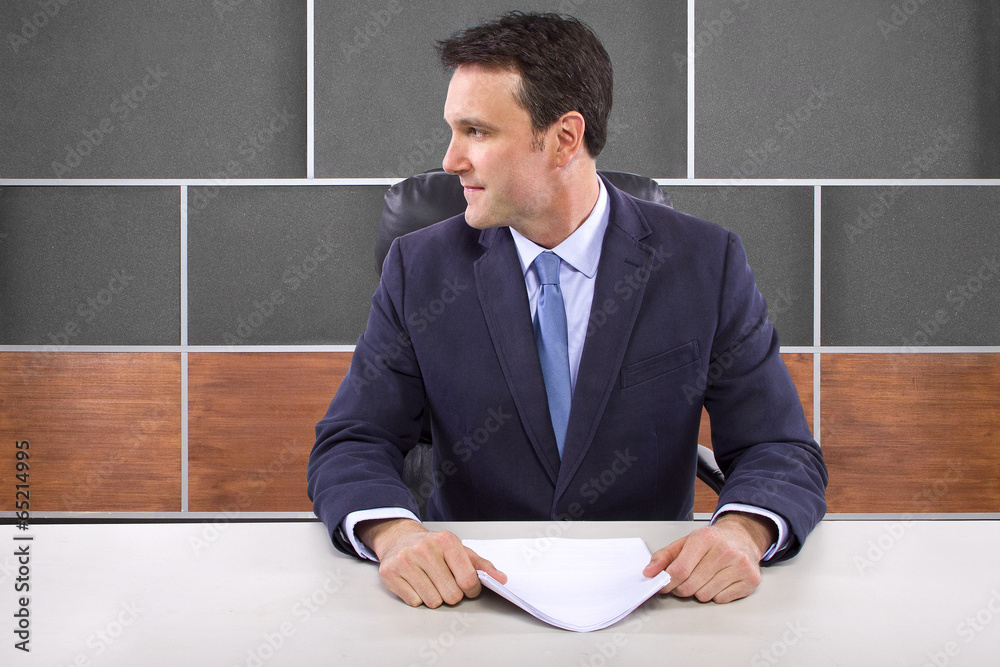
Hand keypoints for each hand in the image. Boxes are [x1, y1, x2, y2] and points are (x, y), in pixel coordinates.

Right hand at [356, 518, 506, 607]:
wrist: (400, 539)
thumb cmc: (433, 547)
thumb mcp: (460, 551)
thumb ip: (482, 566)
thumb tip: (501, 579)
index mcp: (446, 541)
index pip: (468, 579)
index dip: (472, 590)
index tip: (468, 588)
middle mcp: (425, 548)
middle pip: (451, 595)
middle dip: (451, 594)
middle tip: (445, 583)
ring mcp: (406, 560)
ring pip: (432, 601)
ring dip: (434, 597)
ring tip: (430, 582)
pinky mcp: (390, 573)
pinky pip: (414, 602)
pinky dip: (417, 598)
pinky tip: (416, 583)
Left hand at [642, 512, 776, 603]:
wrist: (743, 537)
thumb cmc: (712, 541)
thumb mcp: (686, 542)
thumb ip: (664, 557)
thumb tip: (648, 573)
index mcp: (705, 538)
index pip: (679, 570)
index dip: (667, 582)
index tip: (663, 585)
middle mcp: (725, 550)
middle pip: (690, 586)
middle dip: (682, 588)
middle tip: (685, 580)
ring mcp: (740, 565)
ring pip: (705, 595)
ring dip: (699, 591)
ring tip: (705, 577)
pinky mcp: (750, 579)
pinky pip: (721, 600)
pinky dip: (716, 595)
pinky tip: (719, 581)